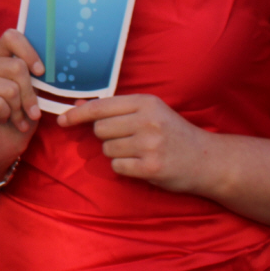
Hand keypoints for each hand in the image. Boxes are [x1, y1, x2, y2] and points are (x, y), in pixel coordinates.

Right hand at [0, 29, 44, 182]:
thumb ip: (35, 80)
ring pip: (9, 88)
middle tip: (31, 112)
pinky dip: (6, 115)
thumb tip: (48, 70)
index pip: (10, 37)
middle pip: (16, 67)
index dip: (29, 52)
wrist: (0, 149)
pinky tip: (3, 120)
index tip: (41, 72)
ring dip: (19, 110)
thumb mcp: (32, 97)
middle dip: (30, 94)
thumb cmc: (18, 122)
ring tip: (17, 120)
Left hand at [59, 94, 214, 192]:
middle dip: (107, 137)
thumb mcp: (150, 113)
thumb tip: (77, 105)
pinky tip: (143, 164)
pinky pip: (117, 167)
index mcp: (146, 102)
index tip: (62, 121)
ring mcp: (150, 145)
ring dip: (117, 153)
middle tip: (129, 140)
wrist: (207, 160)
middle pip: (100, 130)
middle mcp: (147, 121)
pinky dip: (125, 168)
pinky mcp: (151, 167)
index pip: (100, 106)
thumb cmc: (173, 134)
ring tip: (140, 152)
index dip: (77, 114)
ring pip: (107, 149)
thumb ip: (116, 109)